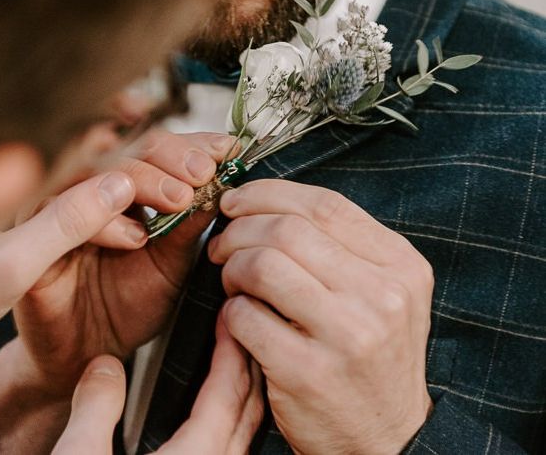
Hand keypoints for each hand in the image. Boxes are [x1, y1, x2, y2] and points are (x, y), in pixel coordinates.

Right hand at [0, 130, 236, 446]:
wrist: (88, 356)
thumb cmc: (128, 305)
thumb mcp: (171, 263)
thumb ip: (189, 223)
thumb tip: (224, 180)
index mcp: (122, 187)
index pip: (153, 146)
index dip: (188, 143)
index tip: (224, 149)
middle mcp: (87, 189)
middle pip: (123, 146)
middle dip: (168, 153)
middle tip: (201, 172)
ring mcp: (56, 209)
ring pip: (91, 168)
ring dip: (140, 177)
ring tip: (178, 199)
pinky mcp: (31, 240)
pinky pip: (59, 213)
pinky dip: (102, 218)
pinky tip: (135, 237)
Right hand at [53, 317, 262, 454]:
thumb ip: (94, 408)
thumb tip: (105, 368)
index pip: (226, 393)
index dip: (230, 350)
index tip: (228, 317)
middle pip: (246, 412)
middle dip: (245, 366)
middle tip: (238, 331)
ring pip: (242, 437)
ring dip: (240, 397)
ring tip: (230, 368)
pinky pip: (228, 454)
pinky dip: (230, 426)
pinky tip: (211, 422)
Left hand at [209, 180, 433, 454]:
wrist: (388, 440)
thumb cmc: (371, 358)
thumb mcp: (383, 294)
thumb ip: (340, 247)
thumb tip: (266, 206)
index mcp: (400, 265)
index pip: (325, 204)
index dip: (269, 193)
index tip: (239, 200)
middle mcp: (381, 295)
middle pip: (286, 229)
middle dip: (239, 229)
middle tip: (223, 245)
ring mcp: (348, 335)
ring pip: (261, 265)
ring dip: (232, 268)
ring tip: (232, 282)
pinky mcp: (308, 372)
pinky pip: (244, 316)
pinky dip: (229, 312)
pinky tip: (239, 320)